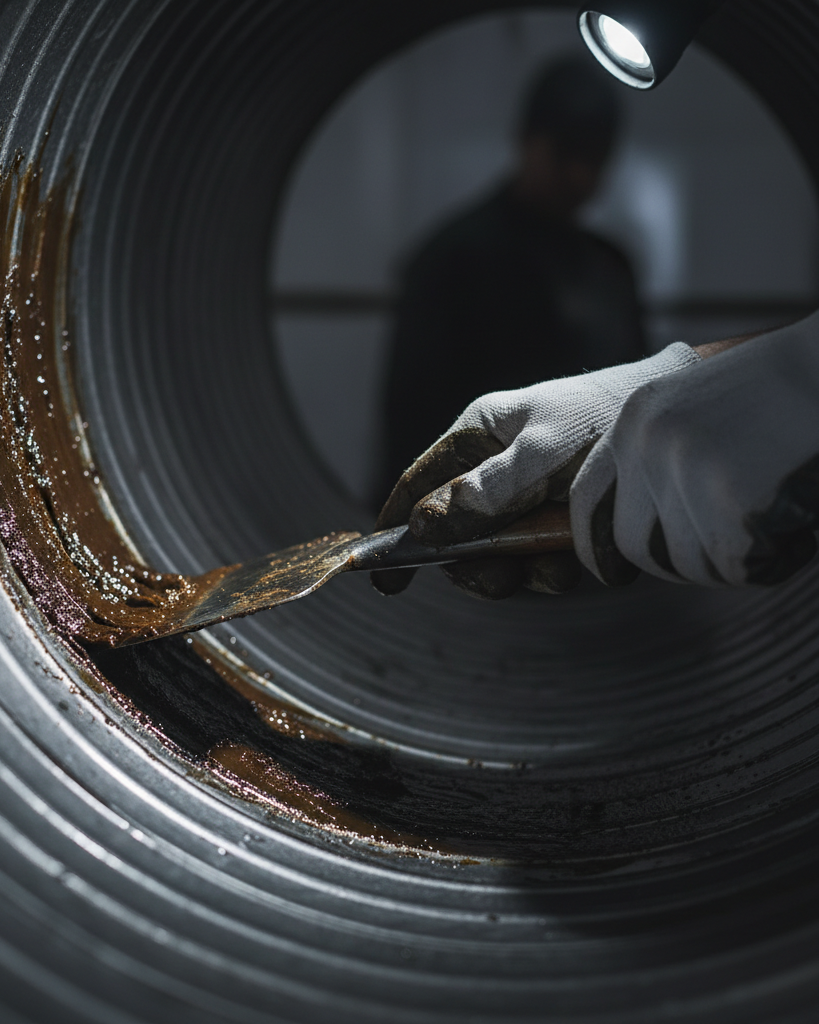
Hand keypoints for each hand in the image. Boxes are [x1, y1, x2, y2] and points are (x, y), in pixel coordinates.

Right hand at [372, 343, 700, 598]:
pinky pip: (536, 562)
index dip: (396, 525)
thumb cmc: (604, 417)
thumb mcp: (542, 450)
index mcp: (477, 438)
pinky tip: (576, 556)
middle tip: (495, 579)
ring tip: (554, 562)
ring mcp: (525, 501)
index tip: (381, 574)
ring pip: (496, 555)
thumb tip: (425, 526)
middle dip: (473, 563)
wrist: (680, 424)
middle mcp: (495, 471)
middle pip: (454, 532)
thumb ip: (487, 490)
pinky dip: (552, 568)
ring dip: (519, 569)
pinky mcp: (556, 525)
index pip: (418, 484)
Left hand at [571, 312, 818, 585]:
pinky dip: (768, 561)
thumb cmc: (788, 396)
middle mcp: (647, 441)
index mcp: (635, 420)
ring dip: (730, 562)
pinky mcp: (729, 493)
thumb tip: (629, 543)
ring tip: (772, 518)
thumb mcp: (701, 412)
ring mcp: (685, 466)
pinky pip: (733, 565)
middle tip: (730, 546)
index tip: (614, 571)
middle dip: (678, 562)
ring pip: (688, 563)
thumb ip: (661, 462)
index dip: (596, 546)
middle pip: (633, 545)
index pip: (586, 502)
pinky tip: (793, 525)